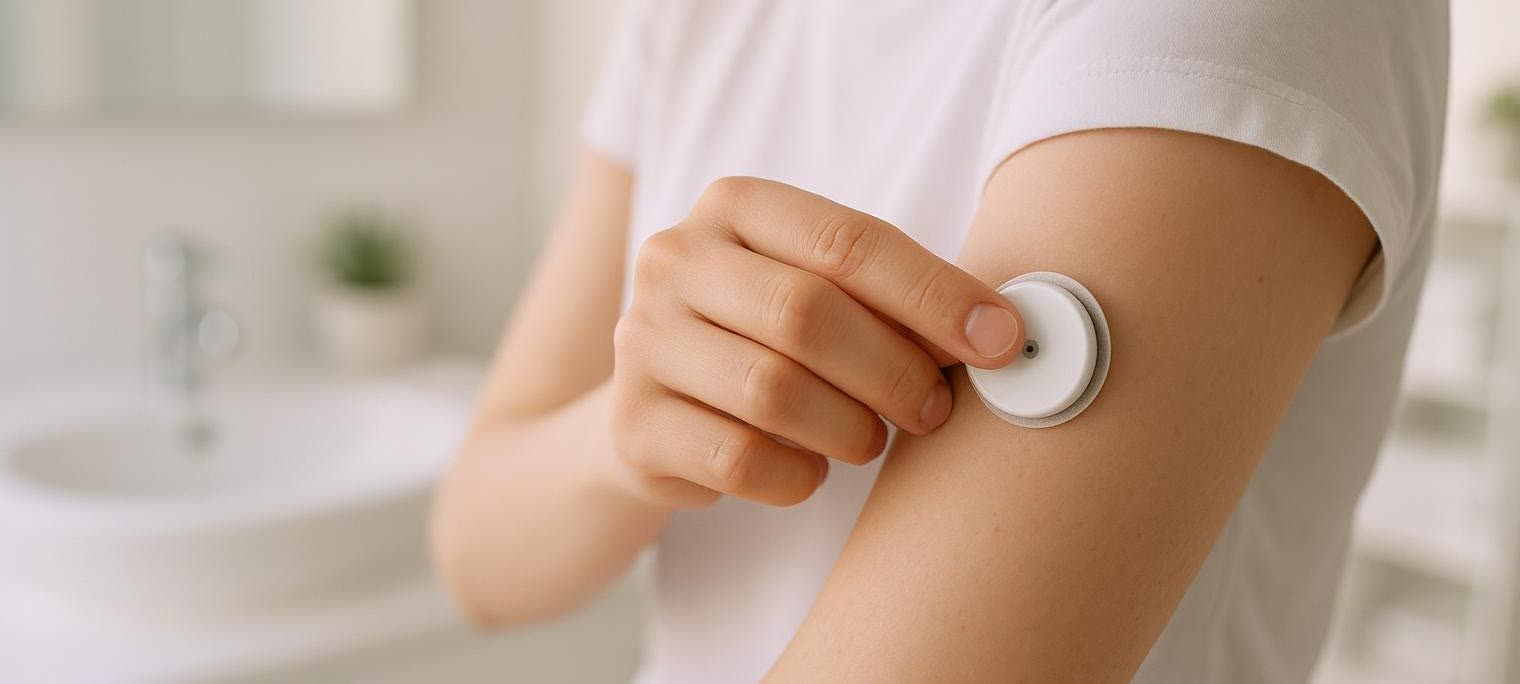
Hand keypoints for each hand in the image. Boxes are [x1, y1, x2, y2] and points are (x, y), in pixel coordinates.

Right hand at [610, 177, 1024, 506]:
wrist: (653, 414)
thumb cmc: (765, 342)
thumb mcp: (818, 293)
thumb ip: (892, 298)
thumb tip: (1000, 334)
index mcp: (732, 206)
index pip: (847, 240)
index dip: (934, 294)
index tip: (1000, 341)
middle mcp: (673, 259)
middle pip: (806, 314)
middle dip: (893, 371)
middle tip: (934, 409)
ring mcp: (642, 341)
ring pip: (772, 391)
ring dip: (850, 429)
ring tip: (870, 440)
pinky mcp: (631, 424)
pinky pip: (739, 459)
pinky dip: (797, 475)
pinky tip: (810, 469)